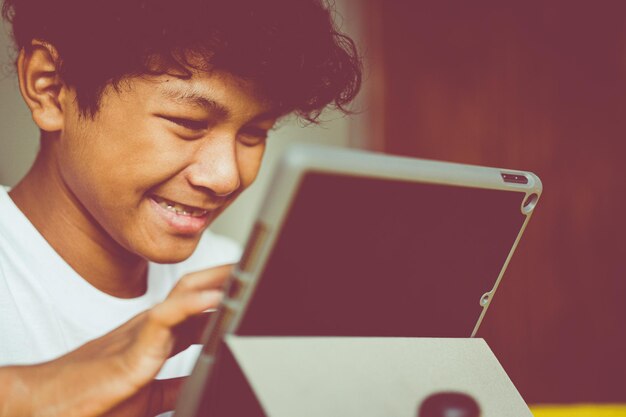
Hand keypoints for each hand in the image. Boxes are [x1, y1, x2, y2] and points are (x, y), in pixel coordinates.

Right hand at [0, 264, 231, 416]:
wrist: (50, 405)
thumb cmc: (94, 397)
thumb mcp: (149, 394)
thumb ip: (176, 384)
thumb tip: (200, 382)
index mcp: (157, 336)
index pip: (199, 308)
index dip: (227, 295)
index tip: (252, 290)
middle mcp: (152, 326)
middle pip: (197, 291)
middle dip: (228, 278)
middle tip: (257, 269)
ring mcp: (143, 332)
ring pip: (185, 295)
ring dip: (218, 282)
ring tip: (246, 272)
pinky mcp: (133, 348)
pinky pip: (165, 319)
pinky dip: (191, 306)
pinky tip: (214, 301)